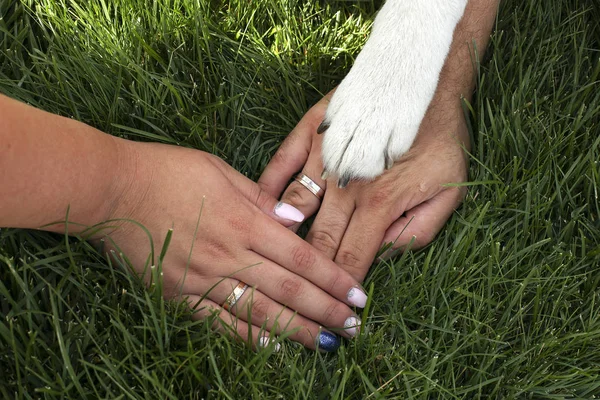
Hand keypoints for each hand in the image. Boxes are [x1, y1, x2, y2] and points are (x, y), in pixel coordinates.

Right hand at [97, 141, 366, 349]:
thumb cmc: (167, 170)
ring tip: (326, 343)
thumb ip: (260, 199)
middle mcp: (229, 254)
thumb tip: (295, 220)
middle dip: (327, 310)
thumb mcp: (219, 170)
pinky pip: (220, 321)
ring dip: (297, 330)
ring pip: (260, 312)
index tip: (360, 295)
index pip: (302, 258)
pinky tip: (275, 346)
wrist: (111, 189)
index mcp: (243, 221)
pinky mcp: (179, 294)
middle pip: (289, 290)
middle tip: (355, 327)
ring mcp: (203, 279)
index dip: (334, 279)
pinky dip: (249, 336)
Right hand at [259, 92, 468, 280]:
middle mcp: (345, 184)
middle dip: (308, 273)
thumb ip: (418, 232)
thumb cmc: (442, 139)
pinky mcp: (312, 130)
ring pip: (293, 206)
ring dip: (282, 236)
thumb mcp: (450, 193)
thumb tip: (381, 258)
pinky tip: (261, 208)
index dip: (338, 287)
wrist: (428, 81)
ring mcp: (325, 155)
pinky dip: (268, 187)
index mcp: (379, 203)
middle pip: (317, 239)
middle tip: (295, 296)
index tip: (327, 310)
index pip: (350, 257)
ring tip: (269, 260)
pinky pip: (281, 162)